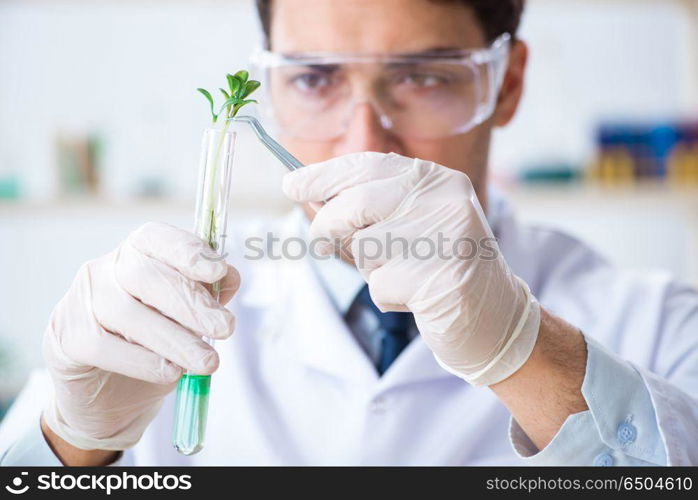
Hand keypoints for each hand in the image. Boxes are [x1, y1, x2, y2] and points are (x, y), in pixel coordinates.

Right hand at [42, 222, 239, 451]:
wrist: (108, 395)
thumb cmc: (152, 344)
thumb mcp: (185, 318)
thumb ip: (206, 293)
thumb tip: (229, 277)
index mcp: (135, 253)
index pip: (156, 238)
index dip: (188, 251)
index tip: (219, 270)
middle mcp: (103, 269)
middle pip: (146, 276)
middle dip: (191, 303)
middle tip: (226, 328)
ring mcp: (81, 301)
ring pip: (129, 314)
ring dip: (177, 340)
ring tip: (208, 362)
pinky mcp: (66, 337)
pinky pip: (106, 346)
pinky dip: (144, 362)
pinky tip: (171, 373)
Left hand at [283, 152, 539, 385]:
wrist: (496, 317)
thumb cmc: (441, 266)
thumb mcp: (412, 223)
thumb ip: (370, 207)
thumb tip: (309, 195)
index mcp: (437, 180)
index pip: (367, 165)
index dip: (323, 175)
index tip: (292, 183)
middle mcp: (445, 200)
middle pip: (356, 202)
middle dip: (328, 225)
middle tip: (323, 244)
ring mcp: (446, 238)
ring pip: (365, 247)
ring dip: (370, 268)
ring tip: (404, 273)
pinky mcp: (440, 279)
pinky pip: (381, 285)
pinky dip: (387, 296)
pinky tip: (417, 298)